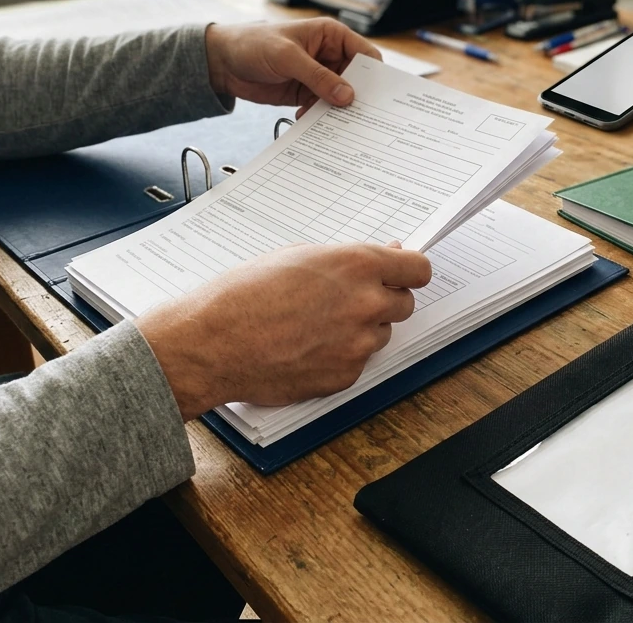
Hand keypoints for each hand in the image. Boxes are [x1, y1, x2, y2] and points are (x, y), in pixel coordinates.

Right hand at [135, 242, 432, 419]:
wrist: (214, 343)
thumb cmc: (245, 294)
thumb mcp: (298, 256)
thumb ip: (348, 259)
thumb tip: (383, 258)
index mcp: (358, 265)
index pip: (418, 269)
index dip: (409, 271)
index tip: (403, 274)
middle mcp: (366, 304)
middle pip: (405, 303)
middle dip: (384, 299)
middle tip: (349, 299)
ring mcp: (359, 343)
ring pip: (380, 334)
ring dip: (361, 328)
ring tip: (316, 323)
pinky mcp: (346, 375)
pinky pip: (358, 361)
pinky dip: (341, 354)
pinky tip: (307, 346)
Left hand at [205, 18, 380, 115]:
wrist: (222, 62)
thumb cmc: (253, 44)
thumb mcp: (287, 57)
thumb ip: (318, 76)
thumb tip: (347, 96)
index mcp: (331, 36)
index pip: (364, 54)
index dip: (374, 74)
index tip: (377, 97)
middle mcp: (329, 55)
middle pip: (356, 80)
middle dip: (357, 97)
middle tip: (359, 116)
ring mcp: (318, 76)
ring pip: (339, 97)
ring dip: (337, 110)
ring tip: (334, 124)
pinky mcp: (306, 93)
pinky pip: (322, 107)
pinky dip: (320, 116)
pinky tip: (311, 123)